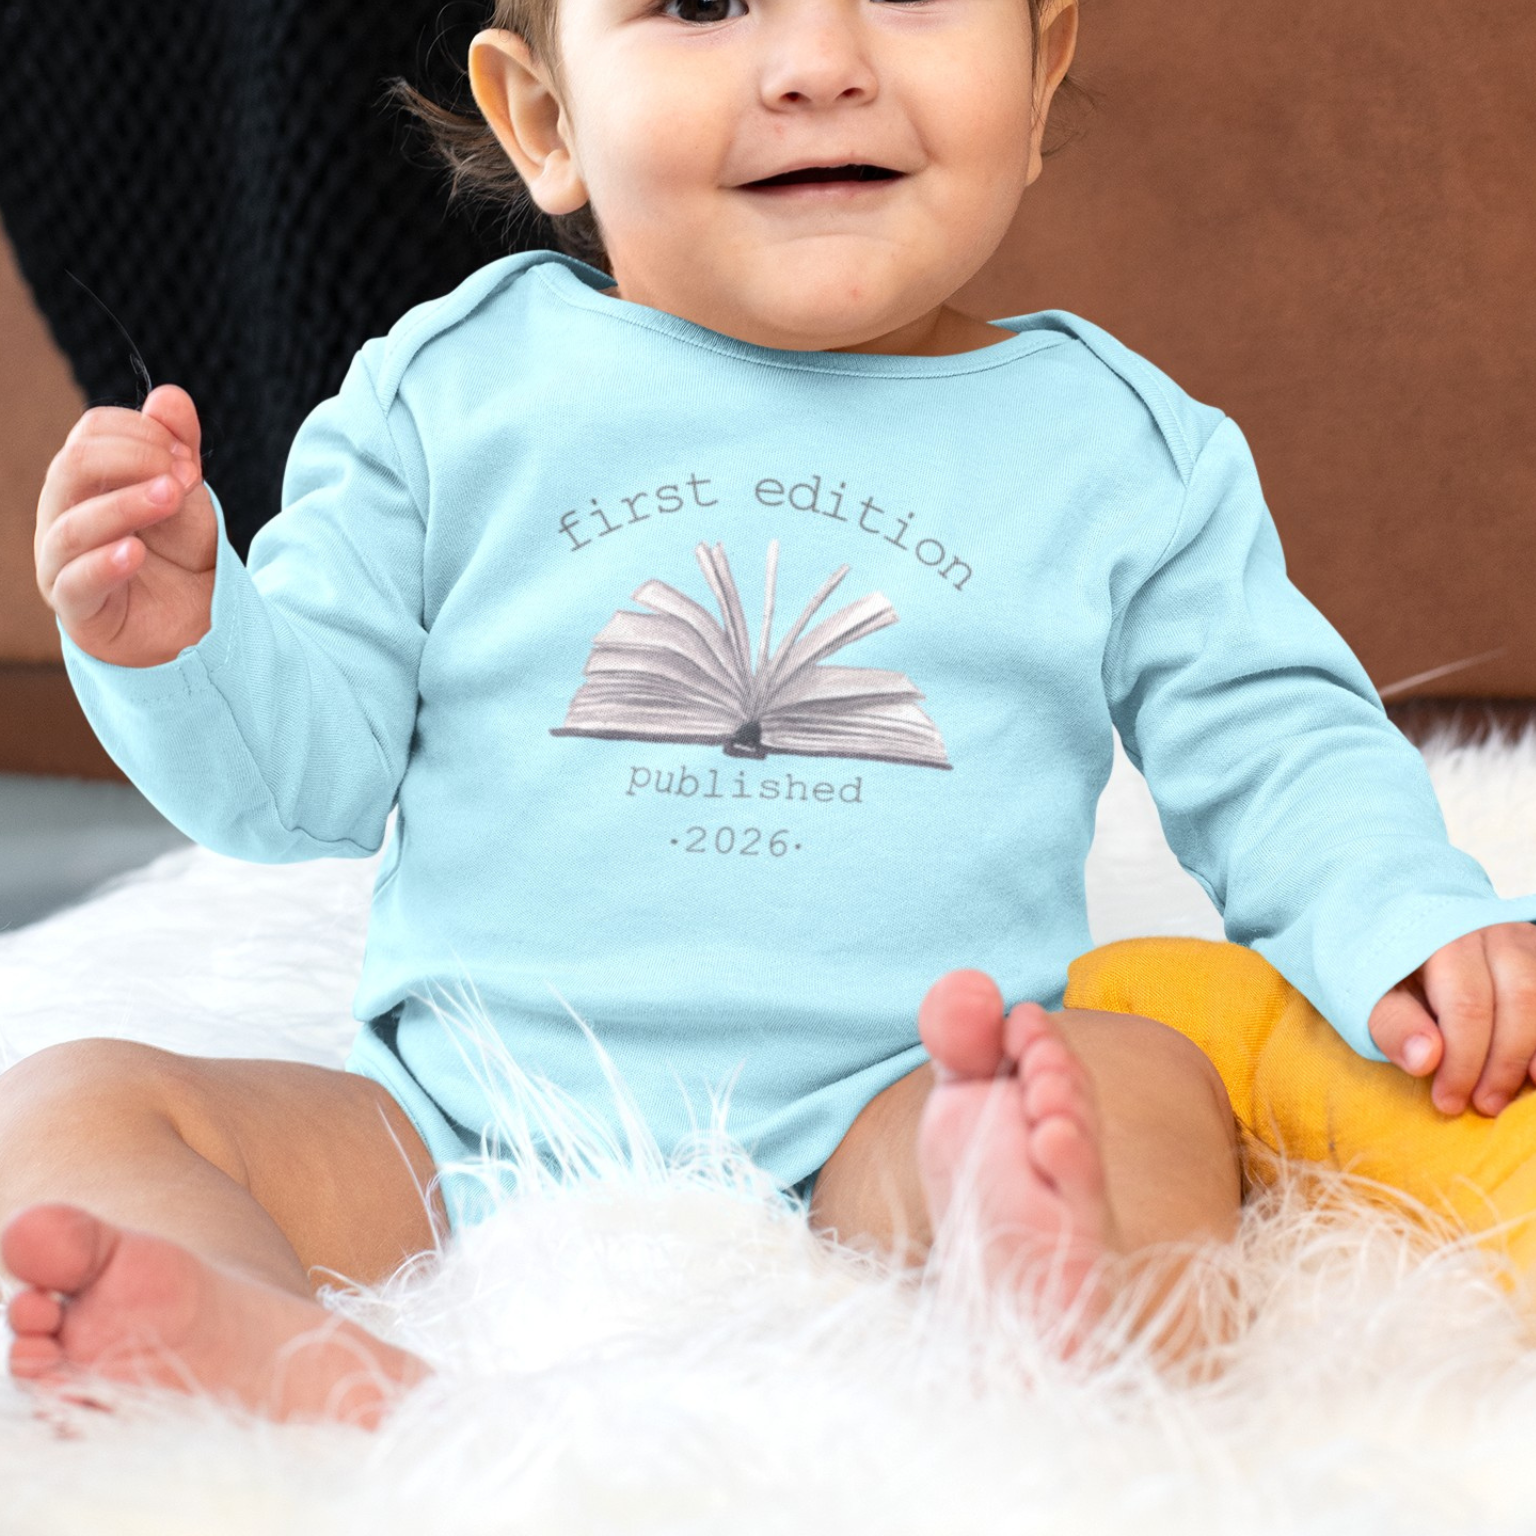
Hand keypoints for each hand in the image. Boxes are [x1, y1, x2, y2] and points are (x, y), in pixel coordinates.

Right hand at [35, 383, 216, 667]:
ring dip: (125, 505)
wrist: (198, 622)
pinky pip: (76, 581)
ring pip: (73, 524)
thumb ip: (178, 447)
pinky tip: (134, 552)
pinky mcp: (77, 607)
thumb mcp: (187, 495)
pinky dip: (104, 563)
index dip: (141, 433)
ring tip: (170, 497)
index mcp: (85, 480)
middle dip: (132, 460)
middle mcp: (63, 514)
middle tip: (184, 476)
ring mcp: (62, 561)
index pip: (91, 433)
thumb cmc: (180, 554)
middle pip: (73, 467)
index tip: (188, 456)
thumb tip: (169, 397)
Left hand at [1368, 922, 1535, 1115]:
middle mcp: (1486, 932)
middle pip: (1519, 999)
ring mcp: (1519, 939)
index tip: (1448, 1102)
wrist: (1409, 934)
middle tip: (1485, 1105)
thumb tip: (1425, 1060)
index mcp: (1438, 939)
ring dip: (1534, 1050)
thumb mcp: (1373, 994)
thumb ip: (1394, 1024)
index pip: (1466, 1006)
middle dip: (1504, 1063)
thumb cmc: (1391, 971)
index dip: (1463, 1063)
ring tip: (1521, 1089)